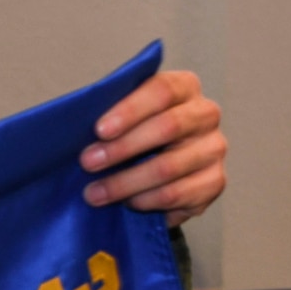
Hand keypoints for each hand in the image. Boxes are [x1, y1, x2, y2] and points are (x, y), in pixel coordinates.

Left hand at [78, 70, 225, 224]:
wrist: (164, 167)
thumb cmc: (137, 131)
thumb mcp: (125, 113)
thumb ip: (111, 111)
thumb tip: (75, 123)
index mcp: (185, 86)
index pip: (162, 90)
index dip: (130, 110)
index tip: (99, 130)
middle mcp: (206, 114)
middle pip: (168, 126)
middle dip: (122, 147)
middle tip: (88, 162)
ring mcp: (214, 149)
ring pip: (169, 167)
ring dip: (126, 182)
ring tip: (95, 193)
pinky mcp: (215, 183)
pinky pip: (178, 195)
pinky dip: (146, 201)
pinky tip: (126, 203)